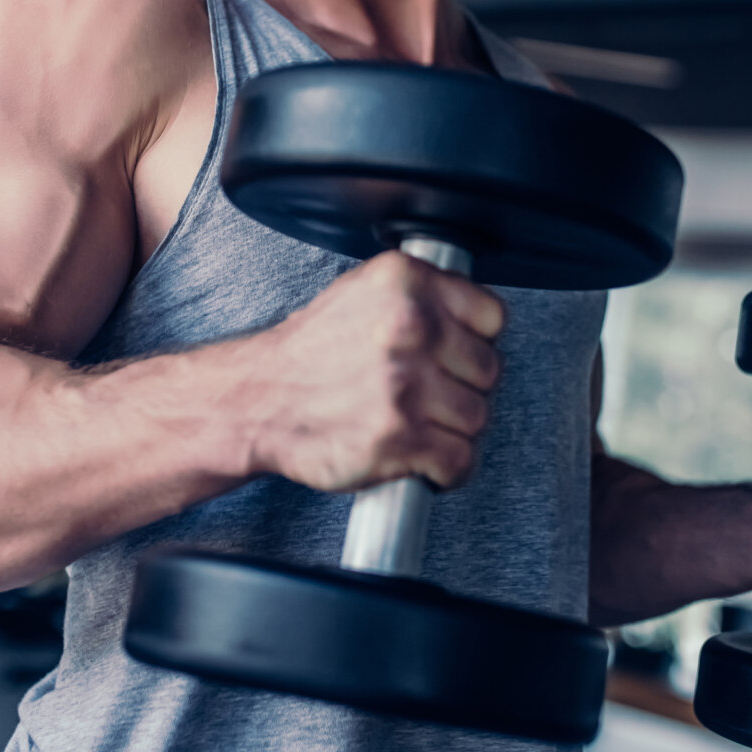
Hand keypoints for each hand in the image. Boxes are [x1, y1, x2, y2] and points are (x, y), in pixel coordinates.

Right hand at [246, 251, 504, 492]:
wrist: (259, 399)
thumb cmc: (309, 353)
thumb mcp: (361, 292)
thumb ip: (420, 296)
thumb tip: (471, 318)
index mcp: (404, 282)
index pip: (492, 315)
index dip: (476, 341)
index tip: (458, 355)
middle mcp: (410, 327)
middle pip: (489, 369)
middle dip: (465, 387)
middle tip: (434, 394)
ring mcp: (406, 384)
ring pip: (477, 417)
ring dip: (455, 430)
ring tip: (423, 425)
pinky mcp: (400, 437)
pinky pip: (460, 460)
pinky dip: (446, 469)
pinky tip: (424, 458)